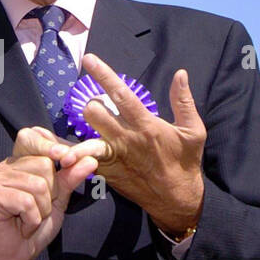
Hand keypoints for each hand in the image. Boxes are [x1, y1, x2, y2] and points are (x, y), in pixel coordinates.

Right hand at [0, 126, 99, 259]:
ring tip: (29, 220)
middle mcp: (5, 166)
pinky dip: (31, 220)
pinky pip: (26, 202)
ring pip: (37, 185)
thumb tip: (90, 159)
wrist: (15, 256)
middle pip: (44, 165)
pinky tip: (22, 226)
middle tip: (38, 210)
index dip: (51, 146)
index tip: (66, 158)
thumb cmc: (34, 227)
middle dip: (50, 193)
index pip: (34, 137)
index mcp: (20, 162)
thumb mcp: (59, 200)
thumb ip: (70, 178)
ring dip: (41, 210)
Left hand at [59, 54, 205, 234]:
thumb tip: (180, 73)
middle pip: (94, 114)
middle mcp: (127, 140)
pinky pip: (85, 162)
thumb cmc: (186, 162)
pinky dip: (75, 156)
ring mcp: (115, 158)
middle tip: (95, 104)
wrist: (177, 199)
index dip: (104, 75)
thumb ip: (184, 101)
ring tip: (76, 130)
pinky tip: (65, 153)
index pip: (121, 95)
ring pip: (85, 141)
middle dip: (90, 104)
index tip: (89, 60)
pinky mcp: (108, 173)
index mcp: (147, 126)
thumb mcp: (194, 131)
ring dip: (79, 133)